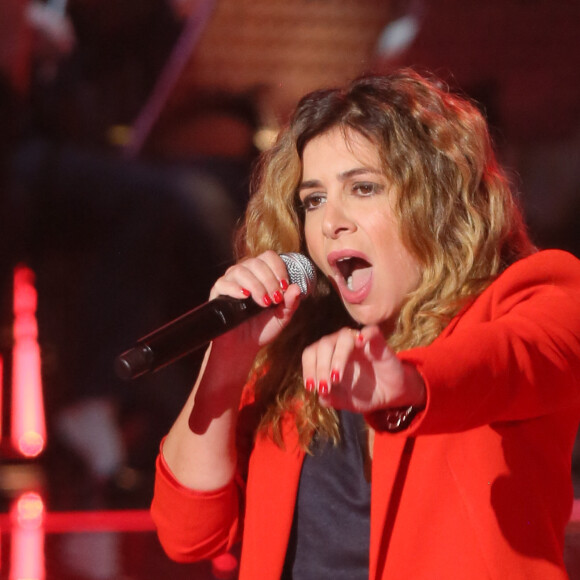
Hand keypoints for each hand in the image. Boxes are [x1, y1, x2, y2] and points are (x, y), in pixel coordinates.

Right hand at [210, 251, 302, 353]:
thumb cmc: (263, 328)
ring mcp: (230, 282)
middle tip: (275, 299)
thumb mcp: (282, 317)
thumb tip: (296, 288)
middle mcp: (245, 274)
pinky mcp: (218, 294)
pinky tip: (244, 296)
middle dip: (269, 281)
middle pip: (256, 263)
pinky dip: (235, 288)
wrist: (244, 347)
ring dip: (255, 285)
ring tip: (263, 302)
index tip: (284, 286)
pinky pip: (223, 283)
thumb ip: (290, 303)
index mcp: (262, 274)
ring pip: (240, 270)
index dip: (278, 268)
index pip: (269, 257)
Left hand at [301, 325, 425, 413]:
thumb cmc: (362, 393)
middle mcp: (339, 344)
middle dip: (320, 367)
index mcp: (327, 355)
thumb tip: (321, 396)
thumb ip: (330, 398)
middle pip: (323, 345)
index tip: (312, 388)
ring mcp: (358, 341)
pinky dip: (365, 334)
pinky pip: (371, 331)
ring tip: (336, 377)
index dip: (308, 369)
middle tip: (324, 388)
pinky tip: (360, 343)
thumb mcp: (344, 401)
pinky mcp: (378, 342)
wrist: (390, 394)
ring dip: (337, 356)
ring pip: (343, 337)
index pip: (310, 354)